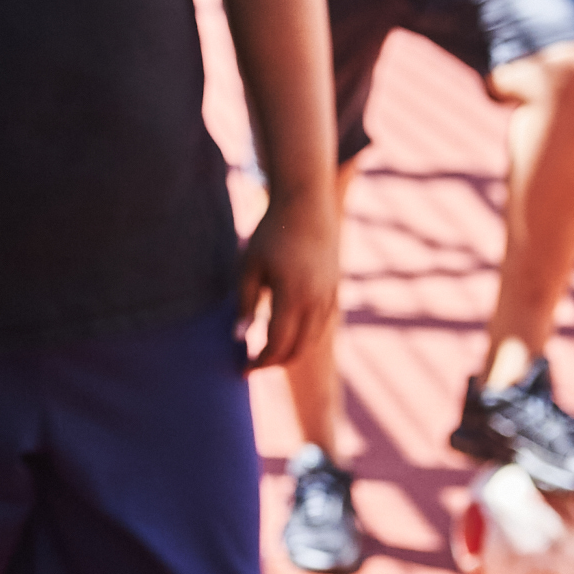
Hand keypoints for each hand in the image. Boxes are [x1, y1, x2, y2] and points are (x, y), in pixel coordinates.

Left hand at [237, 193, 338, 369]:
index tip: (242, 368)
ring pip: (313, 340)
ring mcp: (329, 297)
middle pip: (298, 349)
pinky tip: (287, 335)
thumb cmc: (271, 234)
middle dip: (275, 363)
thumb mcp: (249, 266)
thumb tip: (239, 338)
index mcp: (292, 296)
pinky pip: (322, 325)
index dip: (259, 361)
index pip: (277, 344)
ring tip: (267, 353)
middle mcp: (316, 301)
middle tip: (253, 365)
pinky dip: (305, 338)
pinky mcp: (334, 291)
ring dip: (291, 352)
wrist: (307, 206)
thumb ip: (244, 304)